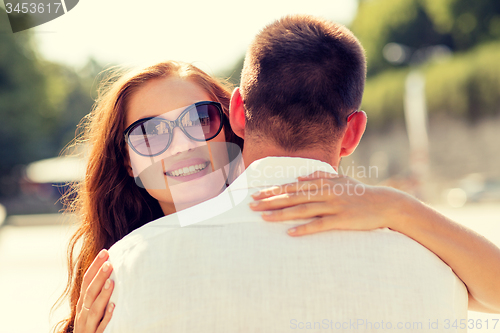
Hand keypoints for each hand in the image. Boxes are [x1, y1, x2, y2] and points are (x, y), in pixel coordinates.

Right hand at [74, 249, 114, 332]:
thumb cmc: (91, 325)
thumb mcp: (91, 307)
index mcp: (83, 303)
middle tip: (109, 262)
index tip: (105, 252)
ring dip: (102, 295)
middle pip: (90, 292)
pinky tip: (114, 307)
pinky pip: (101, 327)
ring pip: (94, 309)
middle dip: (99, 277)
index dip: (95, 266)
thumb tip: (110, 268)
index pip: (87, 281)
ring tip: (111, 282)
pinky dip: (107, 317)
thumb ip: (98, 292)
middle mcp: (83, 313)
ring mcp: (88, 326)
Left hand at [249, 171, 405, 235]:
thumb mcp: (340, 179)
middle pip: (292, 196)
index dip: (273, 190)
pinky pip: (320, 225)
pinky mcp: (342, 219)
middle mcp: (325, 192)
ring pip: (302, 209)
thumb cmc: (359, 192)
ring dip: (281, 214)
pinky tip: (291, 233)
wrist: (384, 204)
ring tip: (264, 218)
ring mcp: (333, 205)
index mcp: (323, 182)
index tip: (256, 194)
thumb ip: (320, 175)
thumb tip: (301, 175)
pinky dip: (305, 228)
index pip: (292, 186)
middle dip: (270, 201)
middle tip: (252, 206)